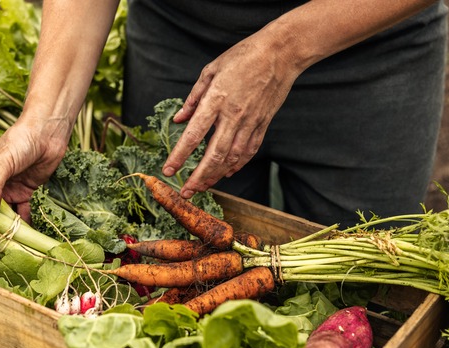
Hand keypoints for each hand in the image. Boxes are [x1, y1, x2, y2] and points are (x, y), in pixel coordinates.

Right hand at [0, 115, 72, 262]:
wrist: (48, 132)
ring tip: (0, 256)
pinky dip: (23, 228)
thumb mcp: (3, 161)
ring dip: (1, 238)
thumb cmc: (20, 140)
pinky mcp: (25, 194)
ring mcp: (8, 191)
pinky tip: (24, 242)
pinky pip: (22, 215)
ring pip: (1, 220)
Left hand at [162, 30, 301, 197]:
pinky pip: (248, 151)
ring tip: (202, 187)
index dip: (179, 156)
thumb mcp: (211, 70)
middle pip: (213, 155)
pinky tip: (226, 173)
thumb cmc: (243, 56)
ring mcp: (250, 122)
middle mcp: (233, 115)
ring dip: (216, 176)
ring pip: (232, 158)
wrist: (280, 53)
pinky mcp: (263, 124)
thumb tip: (178, 119)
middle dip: (198, 177)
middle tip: (186, 192)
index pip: (193, 135)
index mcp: (216, 100)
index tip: (168, 170)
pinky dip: (237, 165)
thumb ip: (193, 98)